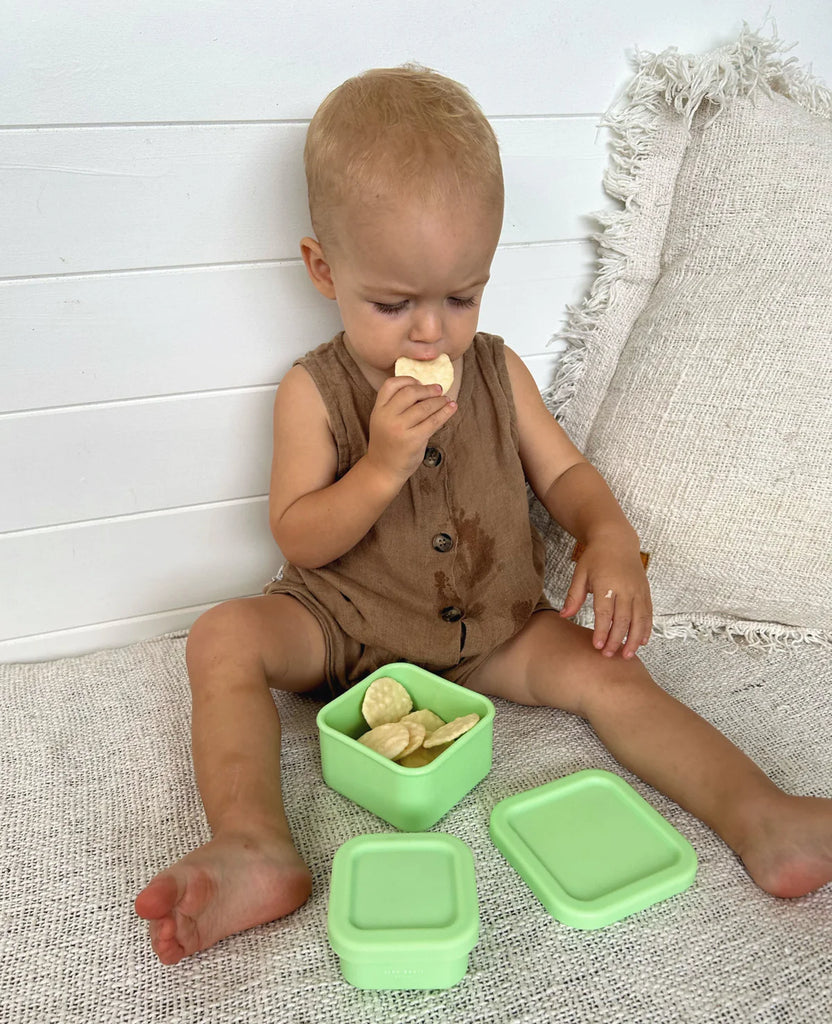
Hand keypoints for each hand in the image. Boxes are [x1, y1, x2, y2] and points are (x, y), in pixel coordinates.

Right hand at [366, 376, 456, 483]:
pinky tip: (452, 407)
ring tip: (447, 399)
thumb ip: (396, 406)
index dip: (407, 379)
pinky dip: (445, 412)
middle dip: (427, 389)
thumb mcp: (384, 421)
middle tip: (439, 389)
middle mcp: (387, 417)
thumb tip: (425, 389)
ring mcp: (399, 429)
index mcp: (378, 410)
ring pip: (424, 407)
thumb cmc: (388, 443)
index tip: (419, 381)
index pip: (391, 385)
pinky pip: (433, 421)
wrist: (383, 469)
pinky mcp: (413, 440)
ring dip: (439, 401)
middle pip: (410, 392)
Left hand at [559, 540, 652, 658]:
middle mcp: (625, 588)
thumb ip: (574, 596)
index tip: (597, 646)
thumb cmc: (595, 557)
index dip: (602, 631)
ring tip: (628, 655)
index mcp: (607, 584)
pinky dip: (646, 628)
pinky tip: (642, 641)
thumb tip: (564, 616)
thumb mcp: (580, 574)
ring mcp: (638, 590)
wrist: (616, 539)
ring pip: (639, 619)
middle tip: (609, 655)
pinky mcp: (646, 591)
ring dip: (634, 639)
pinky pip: (648, 613)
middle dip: (616, 640)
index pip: (605, 613)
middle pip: (623, 620)